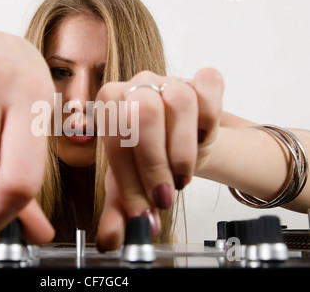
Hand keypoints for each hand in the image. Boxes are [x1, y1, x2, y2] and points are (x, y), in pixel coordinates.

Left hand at [95, 68, 223, 250]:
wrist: (185, 143)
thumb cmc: (152, 159)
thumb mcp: (132, 185)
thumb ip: (120, 210)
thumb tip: (112, 240)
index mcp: (109, 106)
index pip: (115, 138)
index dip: (130, 180)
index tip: (145, 211)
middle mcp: (136, 86)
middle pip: (144, 113)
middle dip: (155, 165)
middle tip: (165, 196)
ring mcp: (170, 80)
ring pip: (179, 101)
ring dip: (183, 149)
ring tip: (183, 175)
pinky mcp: (201, 80)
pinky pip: (210, 85)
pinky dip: (210, 117)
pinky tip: (203, 138)